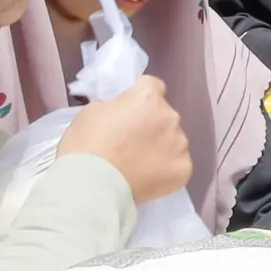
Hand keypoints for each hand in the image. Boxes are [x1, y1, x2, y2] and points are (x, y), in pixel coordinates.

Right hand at [59, 78, 191, 203]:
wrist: (93, 184)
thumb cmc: (86, 144)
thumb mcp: (93, 111)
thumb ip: (117, 105)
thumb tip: (126, 110)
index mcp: (148, 98)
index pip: (152, 86)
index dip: (140, 97)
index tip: (130, 110)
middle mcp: (171, 117)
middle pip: (164, 114)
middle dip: (151, 122)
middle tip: (131, 140)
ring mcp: (181, 144)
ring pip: (173, 139)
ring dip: (161, 145)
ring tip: (138, 161)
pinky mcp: (184, 168)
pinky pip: (177, 162)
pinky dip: (166, 167)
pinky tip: (148, 175)